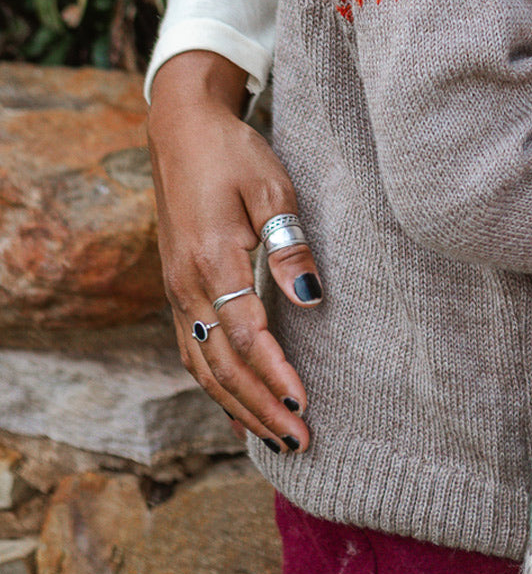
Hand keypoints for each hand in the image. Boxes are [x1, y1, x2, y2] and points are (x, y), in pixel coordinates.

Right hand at [148, 51, 318, 451]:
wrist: (183, 132)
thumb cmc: (234, 154)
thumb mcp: (272, 188)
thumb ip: (289, 245)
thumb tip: (311, 299)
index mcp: (211, 260)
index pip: (244, 335)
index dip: (274, 373)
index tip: (305, 403)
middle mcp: (186, 286)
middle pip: (222, 365)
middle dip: (262, 407)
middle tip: (301, 441)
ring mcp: (177, 292)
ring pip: (204, 367)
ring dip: (240, 407)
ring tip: (277, 440)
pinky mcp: (178, 290)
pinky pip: (193, 352)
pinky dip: (216, 388)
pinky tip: (237, 412)